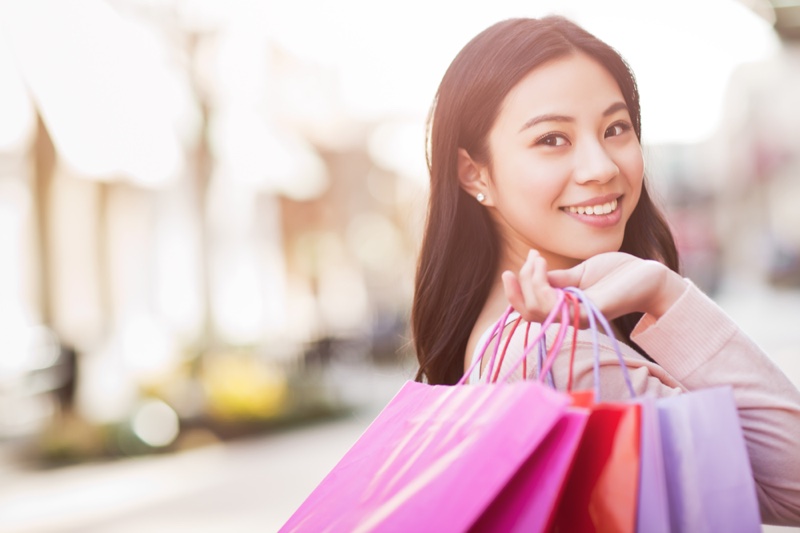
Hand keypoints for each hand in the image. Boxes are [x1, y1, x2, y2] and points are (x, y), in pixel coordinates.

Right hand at [502, 250, 687, 323]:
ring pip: (536, 309)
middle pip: (527, 311)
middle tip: (532, 257)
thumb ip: (558, 278)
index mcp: (564, 308)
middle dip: (520, 284)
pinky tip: (545, 265)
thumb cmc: (616, 273)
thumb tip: (534, 274)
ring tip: (538, 259)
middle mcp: (568, 316)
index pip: (529, 308)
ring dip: (529, 281)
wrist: (647, 275)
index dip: (516, 289)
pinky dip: (541, 284)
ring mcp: (577, 316)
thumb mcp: (579, 272)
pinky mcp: (587, 312)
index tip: (524, 260)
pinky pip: (553, 305)